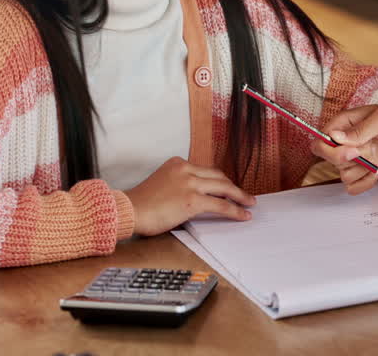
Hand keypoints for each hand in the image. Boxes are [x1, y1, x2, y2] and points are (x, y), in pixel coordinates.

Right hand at [123, 157, 256, 236]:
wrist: (128, 210)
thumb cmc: (140, 204)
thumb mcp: (161, 184)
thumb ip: (179, 185)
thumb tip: (195, 199)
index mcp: (177, 164)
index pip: (205, 171)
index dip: (219, 181)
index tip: (227, 187)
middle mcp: (186, 170)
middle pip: (218, 176)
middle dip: (233, 187)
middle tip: (244, 195)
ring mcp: (190, 184)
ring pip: (224, 188)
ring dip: (239, 197)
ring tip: (249, 203)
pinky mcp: (193, 200)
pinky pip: (221, 205)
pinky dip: (234, 210)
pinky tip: (243, 215)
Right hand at [314, 101, 377, 185]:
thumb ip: (359, 130)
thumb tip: (334, 137)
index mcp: (346, 123)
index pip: (321, 139)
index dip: (329, 148)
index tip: (349, 148)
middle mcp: (349, 141)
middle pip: (329, 159)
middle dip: (344, 160)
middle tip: (363, 154)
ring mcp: (359, 156)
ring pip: (342, 174)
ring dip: (358, 172)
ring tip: (376, 162)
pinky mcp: (370, 169)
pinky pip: (354, 185)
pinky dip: (364, 184)